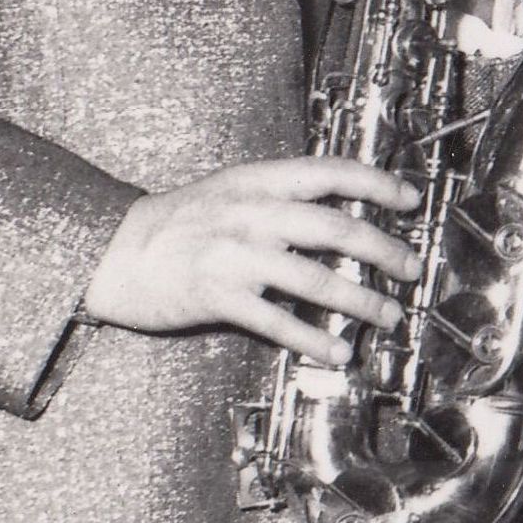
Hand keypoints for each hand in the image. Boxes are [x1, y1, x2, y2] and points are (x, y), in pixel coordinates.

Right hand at [83, 155, 423, 360]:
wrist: (110, 250)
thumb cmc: (175, 223)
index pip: (330, 172)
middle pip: (336, 228)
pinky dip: (312, 338)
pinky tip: (336, 350)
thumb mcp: (229, 190)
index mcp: (258, 182)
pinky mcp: (217, 295)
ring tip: (388, 316)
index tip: (411, 199)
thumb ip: (279, 195)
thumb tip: (339, 209)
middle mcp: (251, 213)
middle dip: (384, 250)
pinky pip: (277, 320)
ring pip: (315, 278)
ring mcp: (235, 255)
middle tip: (411, 268)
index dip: (377, 183)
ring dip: (361, 301)